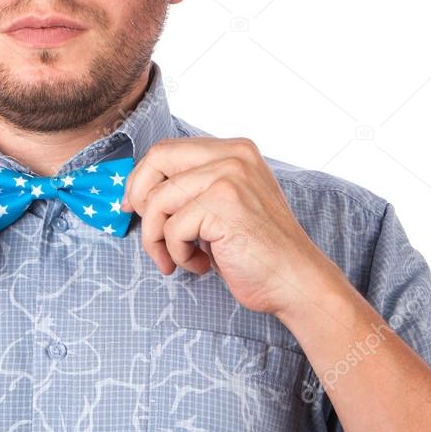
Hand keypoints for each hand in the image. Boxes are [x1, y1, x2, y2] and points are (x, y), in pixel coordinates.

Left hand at [120, 137, 340, 317]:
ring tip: (178, 259)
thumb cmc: (256, 251)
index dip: (142, 179)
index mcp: (234, 151)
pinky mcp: (224, 205)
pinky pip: (172, 229)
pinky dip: (178, 254)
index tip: (135, 207)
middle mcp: (233, 156)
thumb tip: (138, 192)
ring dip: (158, 239)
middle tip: (149, 233)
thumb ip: (192, 188)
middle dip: (141, 199)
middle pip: (157, 159)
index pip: (167, 150)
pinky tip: (201, 265)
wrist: (295, 281)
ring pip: (158, 200)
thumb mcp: (224, 205)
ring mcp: (229, 177)